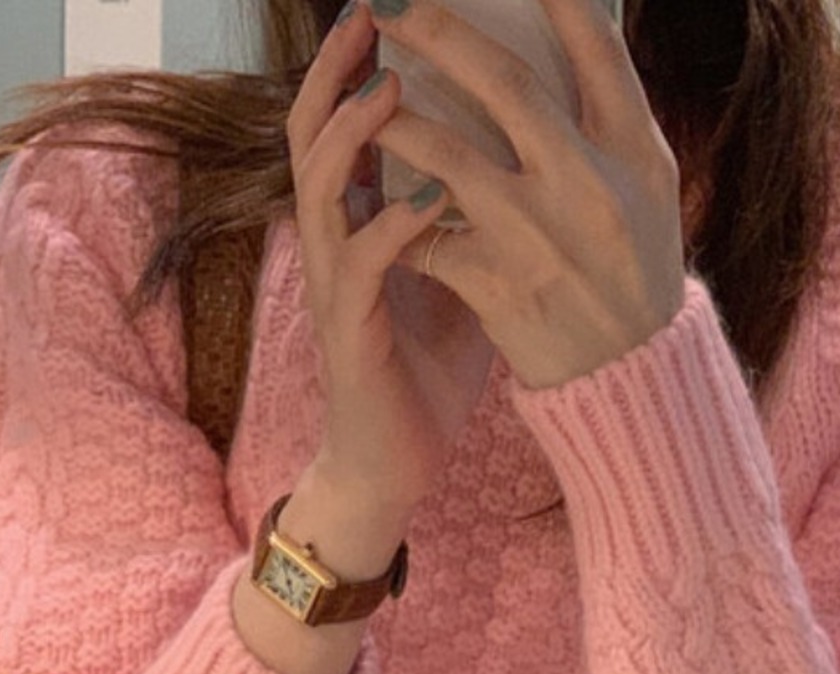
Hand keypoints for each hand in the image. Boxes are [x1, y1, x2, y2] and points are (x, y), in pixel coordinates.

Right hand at [286, 2, 495, 511]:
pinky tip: (432, 199)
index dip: (355, 72)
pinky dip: (392, 227)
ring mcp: (335, 289)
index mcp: (358, 230)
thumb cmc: (427, 375)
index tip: (387, 19)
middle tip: (366, 17)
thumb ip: (472, 226)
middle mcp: (334, 248)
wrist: (398, 463)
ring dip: (352, 137)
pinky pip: (360, 267)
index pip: (342, 133)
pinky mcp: (348, 333)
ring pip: (319, 193)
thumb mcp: (461, 283)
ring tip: (391, 87)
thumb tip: (528, 172)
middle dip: (334, 76)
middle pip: (310, 140)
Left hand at [366, 0, 685, 390]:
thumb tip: (580, 40)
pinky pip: (429, 237)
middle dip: (440, 30)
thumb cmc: (640, 276)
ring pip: (447, 154)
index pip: (595, 49)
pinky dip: (400, 215)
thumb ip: (614, 123)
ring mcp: (539, 237)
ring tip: (364, 97)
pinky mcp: (498, 286)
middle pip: (506, 83)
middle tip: (390, 1)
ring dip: (395, 119)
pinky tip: (378, 196)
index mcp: (636, 152)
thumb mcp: (651, 191)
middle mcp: (588, 185)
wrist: (631, 379)